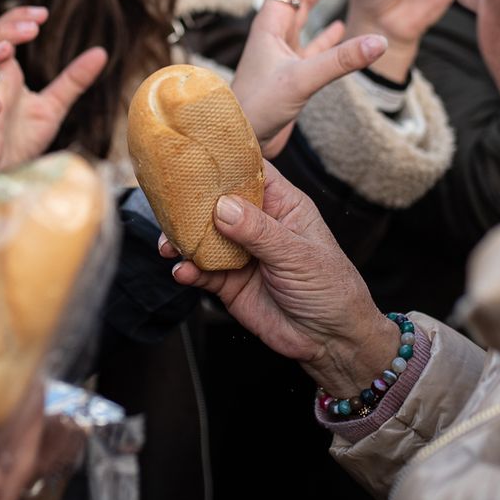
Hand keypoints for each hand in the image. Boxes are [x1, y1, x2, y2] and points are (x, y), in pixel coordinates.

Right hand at [0, 7, 107, 201]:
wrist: (6, 175)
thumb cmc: (23, 136)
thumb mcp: (54, 105)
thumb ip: (73, 80)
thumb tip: (101, 52)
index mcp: (2, 74)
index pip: (0, 34)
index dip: (15, 19)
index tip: (42, 14)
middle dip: (4, 33)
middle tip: (31, 27)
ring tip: (7, 50)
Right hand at [164, 164, 399, 395]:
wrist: (330, 341)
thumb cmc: (330, 289)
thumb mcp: (297, 255)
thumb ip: (259, 231)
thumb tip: (222, 206)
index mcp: (282, 205)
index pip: (251, 172)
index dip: (225, 163)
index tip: (195, 158)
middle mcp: (258, 224)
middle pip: (218, 203)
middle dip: (192, 206)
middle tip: (169, 209)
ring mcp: (242, 253)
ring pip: (204, 238)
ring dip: (184, 240)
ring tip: (170, 246)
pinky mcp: (229, 282)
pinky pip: (202, 271)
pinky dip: (188, 270)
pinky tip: (183, 272)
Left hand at [231, 0, 386, 157]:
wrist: (237, 141)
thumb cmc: (255, 109)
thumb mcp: (300, 80)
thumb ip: (340, 60)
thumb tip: (380, 41)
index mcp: (270, 20)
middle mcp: (275, 28)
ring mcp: (283, 48)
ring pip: (306, 7)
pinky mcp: (292, 70)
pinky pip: (314, 42)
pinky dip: (329, 31)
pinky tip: (342, 26)